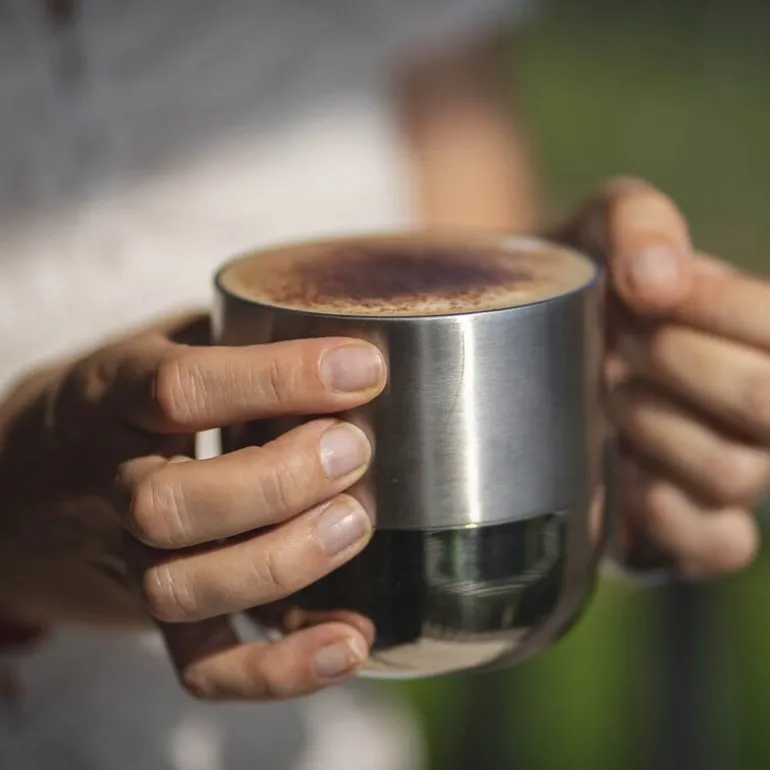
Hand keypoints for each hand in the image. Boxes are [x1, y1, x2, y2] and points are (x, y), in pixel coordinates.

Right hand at [0, 313, 385, 698]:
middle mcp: (114, 484)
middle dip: (279, 481)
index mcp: (113, 399)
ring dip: (283, 564)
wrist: (28, 484)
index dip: (278, 379)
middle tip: (354, 449)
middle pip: (172, 506)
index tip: (363, 369)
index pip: (181, 388)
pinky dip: (278, 671)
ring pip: (184, 588)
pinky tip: (350, 641)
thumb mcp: (155, 347)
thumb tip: (344, 318)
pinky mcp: (153, 617)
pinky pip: (202, 667)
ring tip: (355, 522)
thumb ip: (228, 334)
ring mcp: (128, 560)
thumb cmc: (121, 406)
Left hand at [550, 178, 768, 580]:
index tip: (640, 291)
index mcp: (757, 334)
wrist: (529, 345)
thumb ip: (636, 223)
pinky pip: (719, 544)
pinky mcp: (690, 531)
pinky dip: (668, 512)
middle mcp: (758, 409)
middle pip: (765, 401)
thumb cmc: (583, 283)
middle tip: (620, 342)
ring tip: (605, 397)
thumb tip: (655, 279)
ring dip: (655, 427)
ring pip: (735, 473)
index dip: (715, 307)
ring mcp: (731, 473)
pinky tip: (620, 470)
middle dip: (677, 363)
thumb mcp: (599, 227)